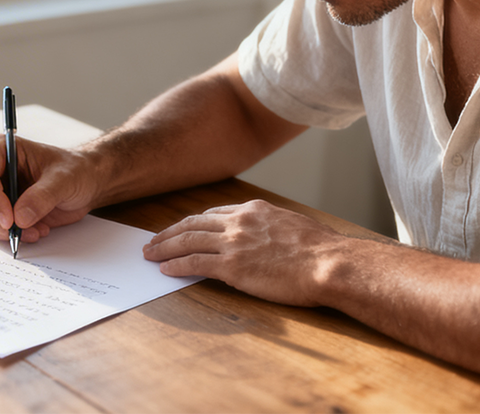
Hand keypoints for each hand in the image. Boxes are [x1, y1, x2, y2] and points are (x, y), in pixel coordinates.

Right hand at [0, 135, 101, 242]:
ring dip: (2, 230)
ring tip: (35, 231)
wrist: (82, 184)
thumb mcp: (64, 180)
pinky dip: (7, 235)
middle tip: (21, 232)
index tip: (10, 220)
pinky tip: (32, 231)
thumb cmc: (74, 172)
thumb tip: (20, 217)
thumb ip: (43, 196)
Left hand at [142, 200, 347, 306]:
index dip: (193, 222)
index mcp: (254, 210)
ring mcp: (233, 243)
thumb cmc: (322, 250)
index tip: (182, 228)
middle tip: (153, 240)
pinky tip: (166, 269)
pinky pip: (195, 263)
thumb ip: (274, 229)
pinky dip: (176, 265)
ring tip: (150, 254)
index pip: (214, 213)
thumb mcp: (294, 227)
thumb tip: (271, 239)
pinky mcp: (231, 267)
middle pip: (193, 223)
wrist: (329, 263)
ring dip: (164, 247)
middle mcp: (239, 221)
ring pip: (188, 240)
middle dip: (170, 232)